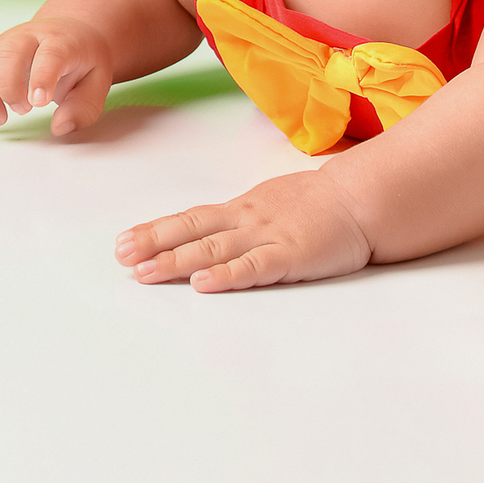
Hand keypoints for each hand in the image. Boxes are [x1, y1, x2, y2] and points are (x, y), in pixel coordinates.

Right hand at [0, 16, 113, 137]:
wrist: (68, 32)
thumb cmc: (82, 61)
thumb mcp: (98, 80)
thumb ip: (84, 106)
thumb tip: (60, 127)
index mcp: (61, 41)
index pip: (50, 54)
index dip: (42, 77)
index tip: (38, 102)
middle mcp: (28, 37)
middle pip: (7, 54)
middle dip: (9, 88)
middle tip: (24, 110)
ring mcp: (3, 44)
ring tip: (0, 119)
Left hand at [113, 170, 372, 292]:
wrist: (363, 198)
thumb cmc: (323, 203)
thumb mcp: (276, 203)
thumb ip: (246, 220)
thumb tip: (214, 233)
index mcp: (245, 209)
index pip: (193, 218)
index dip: (157, 230)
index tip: (124, 241)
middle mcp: (248, 220)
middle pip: (194, 231)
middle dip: (154, 244)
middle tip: (120, 256)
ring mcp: (268, 236)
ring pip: (215, 249)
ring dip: (177, 261)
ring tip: (145, 272)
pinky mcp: (290, 256)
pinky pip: (254, 267)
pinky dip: (227, 276)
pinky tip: (203, 284)